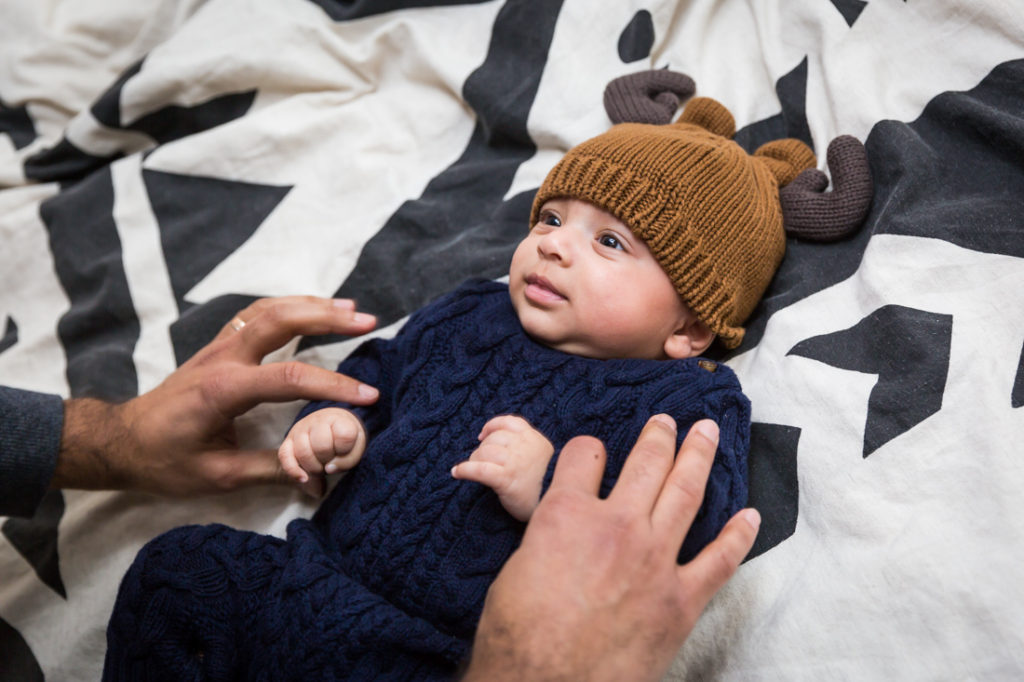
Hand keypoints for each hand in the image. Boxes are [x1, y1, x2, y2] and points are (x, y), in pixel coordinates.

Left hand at [51, 296, 378, 495]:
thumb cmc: (164, 460)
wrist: (121, 440)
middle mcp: (223, 358)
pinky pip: (259, 314)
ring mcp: (220, 347)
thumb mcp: (217, 476)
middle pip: (281, 320)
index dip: (333, 385)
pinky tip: (313, 309)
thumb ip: (271, 470)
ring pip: (270, 309)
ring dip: (313, 305)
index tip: (367, 395)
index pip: (290, 378)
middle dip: (327, 318)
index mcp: (223, 389)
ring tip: (351, 310)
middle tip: (368, 321)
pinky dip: (291, 306)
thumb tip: (317, 474)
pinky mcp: (220, 346)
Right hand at [279, 408, 367, 497]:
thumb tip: (329, 470)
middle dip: (328, 461)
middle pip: (322, 446)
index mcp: (338, 419)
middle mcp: (317, 421)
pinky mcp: (288, 441)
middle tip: (330, 462)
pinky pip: (284, 456)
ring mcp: (300, 429)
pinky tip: (303, 479)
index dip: (345, 450)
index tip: (344, 452)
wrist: (328, 429)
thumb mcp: (354, 449)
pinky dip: (293, 471)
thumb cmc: (343, 441)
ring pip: (303, 452)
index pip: (344, 436)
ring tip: (320, 468)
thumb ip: (347, 461)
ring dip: (313, 468)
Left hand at [451, 415, 553, 521]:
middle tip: (482, 463)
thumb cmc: (546, 487)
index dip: (493, 426)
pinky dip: (464, 470)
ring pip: (484, 452)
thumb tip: (495, 442)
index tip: (483, 435)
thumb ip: (526, 448)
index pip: (511, 422)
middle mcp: (525, 447)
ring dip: (475, 460)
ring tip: (474, 470)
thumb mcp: (541, 460)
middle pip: (494, 439)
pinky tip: (457, 473)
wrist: (559, 507)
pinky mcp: (506, 479)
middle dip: (483, 450)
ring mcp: (515, 462)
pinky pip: (479, 469)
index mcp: (535, 440)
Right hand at [464, 415, 759, 681]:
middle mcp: (615, 524)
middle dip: (659, 435)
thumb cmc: (516, 636)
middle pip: (646, 462)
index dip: (585, 450)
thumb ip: (546, 536)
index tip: (589, 452)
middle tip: (668, 420)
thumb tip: (557, 531)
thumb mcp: (515, 567)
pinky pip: (720, 559)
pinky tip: (749, 516)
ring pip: (685, 492)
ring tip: (708, 433)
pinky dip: (738, 535)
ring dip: (699, 457)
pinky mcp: (681, 598)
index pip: (583, 456)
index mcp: (566, 513)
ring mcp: (654, 559)